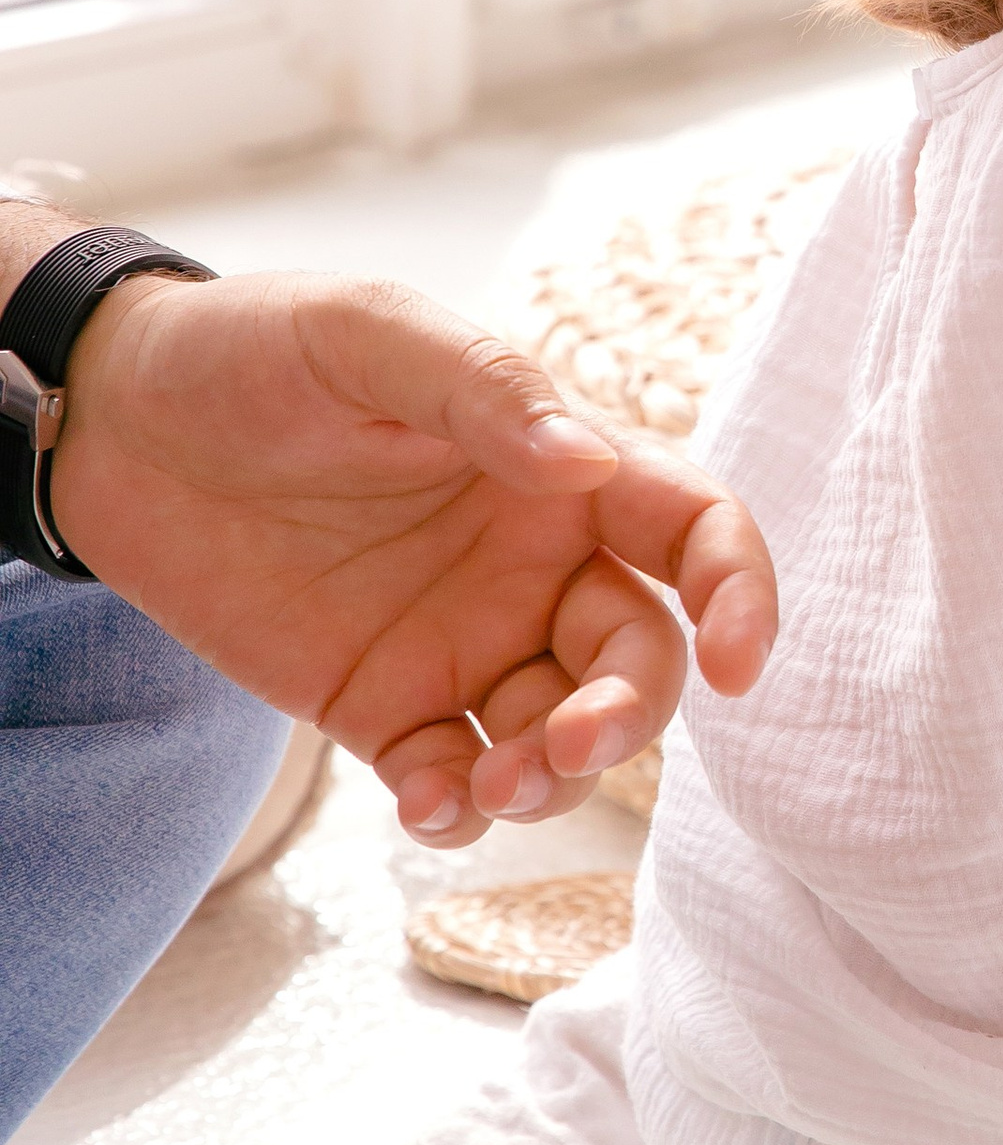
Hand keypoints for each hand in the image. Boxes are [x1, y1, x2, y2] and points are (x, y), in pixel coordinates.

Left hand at [50, 269, 776, 847]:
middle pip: (641, 657)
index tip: (744, 662)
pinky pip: (451, 779)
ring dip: (552, 779)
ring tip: (487, 784)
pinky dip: (457, 810)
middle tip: (565, 743)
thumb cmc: (254, 348)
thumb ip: (486, 390)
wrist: (116, 422)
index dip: (741, 593)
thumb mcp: (370, 334)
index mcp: (557, 468)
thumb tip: (589, 465)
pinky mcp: (383, 706)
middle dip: (630, 717)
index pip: (692, 530)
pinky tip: (423, 802)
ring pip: (560, 734)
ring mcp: (463, 639)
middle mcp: (532, 561)